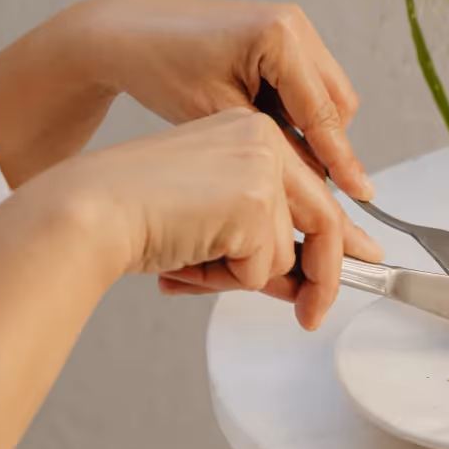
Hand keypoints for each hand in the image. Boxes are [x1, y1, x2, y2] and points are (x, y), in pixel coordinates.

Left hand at [0, 0, 371, 198]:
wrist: (127, 33)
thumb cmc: (160, 66)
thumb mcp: (221, 119)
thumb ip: (277, 150)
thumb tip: (317, 187)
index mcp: (280, 37)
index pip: (323, 113)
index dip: (342, 159)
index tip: (361, 193)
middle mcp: (294, 26)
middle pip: (336, 104)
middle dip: (325, 144)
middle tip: (302, 183)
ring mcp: (291, 29)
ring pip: (326, 97)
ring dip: (309, 129)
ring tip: (273, 155)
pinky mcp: (281, 38)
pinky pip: (306, 87)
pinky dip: (293, 114)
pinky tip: (264, 131)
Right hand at [43, 107, 378, 329]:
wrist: (86, 211)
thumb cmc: (131, 215)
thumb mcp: (211, 221)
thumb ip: (261, 239)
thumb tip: (305, 283)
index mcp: (251, 132)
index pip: (310, 192)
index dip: (336, 238)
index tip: (363, 259)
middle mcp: (264, 138)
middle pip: (324, 219)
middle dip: (325, 277)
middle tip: (313, 315)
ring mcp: (264, 167)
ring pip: (288, 254)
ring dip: (244, 278)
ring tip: (191, 266)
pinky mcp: (257, 201)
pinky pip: (265, 268)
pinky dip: (229, 279)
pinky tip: (189, 260)